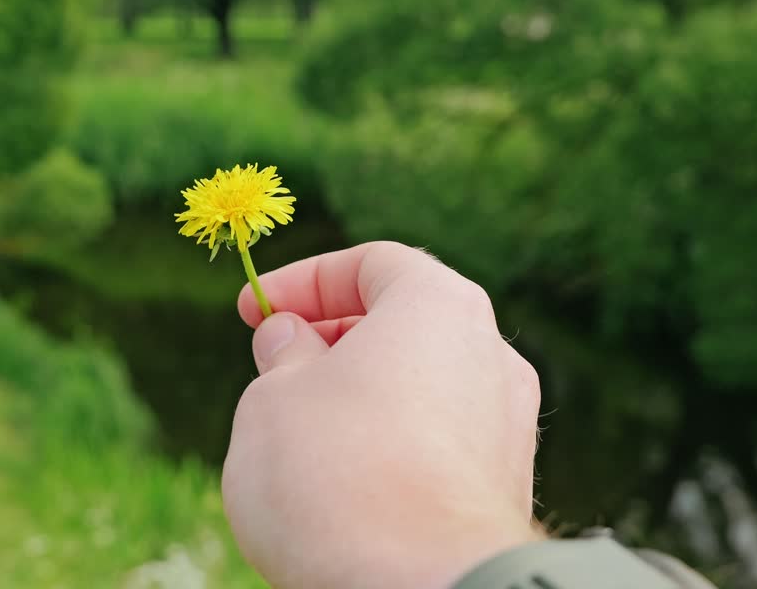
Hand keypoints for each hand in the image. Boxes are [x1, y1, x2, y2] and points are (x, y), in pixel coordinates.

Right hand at [222, 242, 542, 587]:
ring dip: (356, 399)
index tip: (250, 311)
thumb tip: (291, 339)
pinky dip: (387, 448)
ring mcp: (506, 429)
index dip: (301, 280)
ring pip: (419, 389)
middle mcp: (490, 356)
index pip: (371, 263)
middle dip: (328, 340)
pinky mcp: (503, 493)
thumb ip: (282, 355)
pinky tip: (340, 486)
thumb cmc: (334, 475)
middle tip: (272, 369)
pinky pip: (435, 447)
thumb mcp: (273, 396)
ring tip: (297, 435)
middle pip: (401, 325)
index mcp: (440, 306)